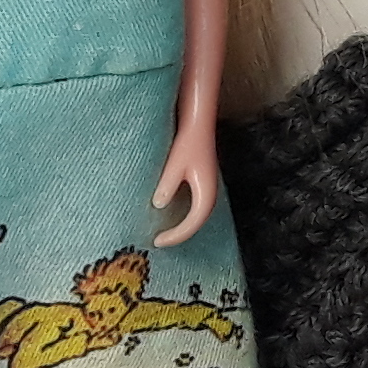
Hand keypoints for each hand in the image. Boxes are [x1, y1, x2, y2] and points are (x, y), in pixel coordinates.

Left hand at [151, 115, 221, 243]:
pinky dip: (180, 217)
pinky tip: (166, 216)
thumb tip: (158, 205)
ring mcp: (206, 190)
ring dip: (180, 227)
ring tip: (161, 233)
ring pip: (195, 217)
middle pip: (196, 224)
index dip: (175, 236)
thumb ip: (167, 185)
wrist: (198, 124)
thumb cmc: (188, 142)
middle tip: (157, 242)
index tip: (157, 241)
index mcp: (206, 192)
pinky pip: (193, 209)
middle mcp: (209, 194)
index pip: (192, 224)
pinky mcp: (200, 185)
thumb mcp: (175, 164)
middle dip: (178, 235)